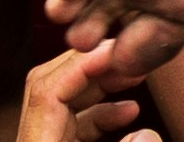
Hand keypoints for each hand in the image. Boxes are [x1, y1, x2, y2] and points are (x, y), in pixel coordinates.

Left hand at [16, 45, 156, 141]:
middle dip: (94, 64)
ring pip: (64, 101)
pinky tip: (128, 110)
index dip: (84, 63)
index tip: (120, 50)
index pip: (47, 89)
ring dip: (100, 85)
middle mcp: (35, 141)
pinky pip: (72, 124)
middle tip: (128, 54)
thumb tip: (148, 132)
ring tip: (134, 77)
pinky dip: (100, 111)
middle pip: (53, 84)